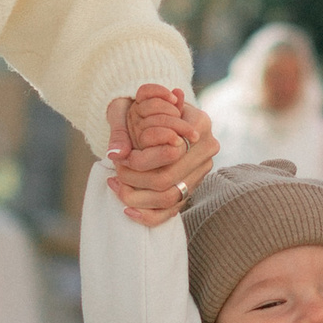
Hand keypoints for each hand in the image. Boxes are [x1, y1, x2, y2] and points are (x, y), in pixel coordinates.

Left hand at [105, 87, 213, 225]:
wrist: (172, 116)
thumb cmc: (153, 109)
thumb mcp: (139, 106)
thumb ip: (124, 128)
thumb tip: (115, 153)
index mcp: (200, 124)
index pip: (170, 152)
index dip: (141, 160)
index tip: (121, 159)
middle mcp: (207, 149)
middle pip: (167, 178)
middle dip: (134, 179)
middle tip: (114, 173)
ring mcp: (202, 171)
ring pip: (169, 197)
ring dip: (137, 197)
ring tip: (115, 185)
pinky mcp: (194, 188)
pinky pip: (173, 211)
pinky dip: (149, 216)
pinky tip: (127, 210)